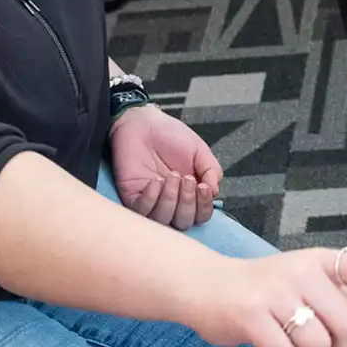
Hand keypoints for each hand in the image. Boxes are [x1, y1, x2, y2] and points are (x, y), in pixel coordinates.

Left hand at [109, 104, 222, 229]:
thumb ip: (211, 171)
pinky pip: (142, 211)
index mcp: (190, 193)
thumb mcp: (199, 151)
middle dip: (188, 203)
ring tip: (171, 176)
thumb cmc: (171, 135)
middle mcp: (172, 201)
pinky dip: (151, 198)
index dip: (203, 206)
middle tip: (186, 179)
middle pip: (183, 222)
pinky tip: (155, 180)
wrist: (144, 123)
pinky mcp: (133, 196)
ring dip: (170, 199)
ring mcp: (152, 200)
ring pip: (163, 220)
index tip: (203, 186)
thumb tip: (214, 192)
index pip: (200, 214)